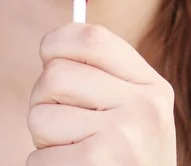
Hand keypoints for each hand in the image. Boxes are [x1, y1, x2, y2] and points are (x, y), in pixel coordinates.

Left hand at [26, 22, 176, 164]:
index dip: (58, 41)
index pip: (92, 37)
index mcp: (152, 86)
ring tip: (72, 152)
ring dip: (43, 140)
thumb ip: (103, 75)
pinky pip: (37, 158)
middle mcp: (145, 108)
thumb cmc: (127, 160)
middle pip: (54, 75)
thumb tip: (51, 44)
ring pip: (39, 117)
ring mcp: (125, 139)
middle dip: (44, 100)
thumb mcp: (134, 112)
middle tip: (64, 122)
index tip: (49, 54)